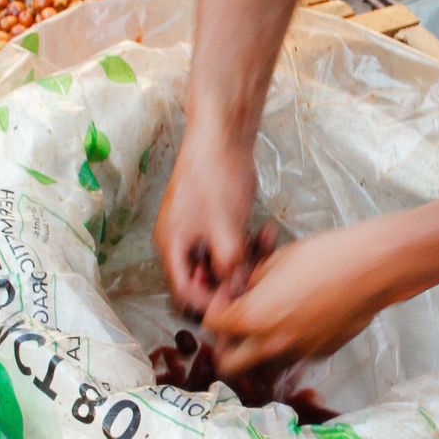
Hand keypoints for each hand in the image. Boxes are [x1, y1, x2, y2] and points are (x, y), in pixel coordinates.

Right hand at [154, 120, 255, 314]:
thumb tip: (237, 292)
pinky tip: (266, 232)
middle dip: (231, 280)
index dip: (211, 301)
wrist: (222, 136)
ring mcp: (195, 229)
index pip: (184, 292)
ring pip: (219, 261)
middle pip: (202, 279)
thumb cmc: (217, 178)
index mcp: (172, 246)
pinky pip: (226, 244)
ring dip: (243, 260)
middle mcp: (178, 241)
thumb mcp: (227, 229)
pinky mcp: (212, 219)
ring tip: (266, 247)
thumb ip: (230, 266)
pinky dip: (245, 243)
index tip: (238, 300)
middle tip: (256, 273)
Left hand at [205, 219, 407, 373]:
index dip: (214, 309)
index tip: (227, 297)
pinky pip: (293, 358)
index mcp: (254, 316)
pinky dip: (288, 346)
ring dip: (256, 351)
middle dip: (225, 346)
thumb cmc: (325, 256)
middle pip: (227, 365)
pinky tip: (300, 321)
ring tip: (268, 325)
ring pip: (261, 367)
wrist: (372, 270)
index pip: (213, 325)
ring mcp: (298, 353)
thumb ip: (252, 282)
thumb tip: (243, 291)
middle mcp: (272, 343)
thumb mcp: (277, 260)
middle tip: (235, 326)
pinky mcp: (320, 354)